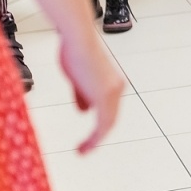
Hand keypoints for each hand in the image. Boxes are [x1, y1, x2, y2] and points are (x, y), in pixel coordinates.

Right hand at [59, 28, 125, 153]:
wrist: (77, 40)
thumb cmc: (74, 52)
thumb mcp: (77, 78)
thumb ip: (82, 94)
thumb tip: (84, 110)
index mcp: (112, 84)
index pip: (108, 110)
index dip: (99, 125)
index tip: (88, 136)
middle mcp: (116, 89)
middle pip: (109, 119)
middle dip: (97, 136)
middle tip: (84, 149)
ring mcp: (113, 92)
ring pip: (107, 124)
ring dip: (94, 140)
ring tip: (83, 150)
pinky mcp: (105, 96)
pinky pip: (103, 124)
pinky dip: (94, 137)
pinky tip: (85, 145)